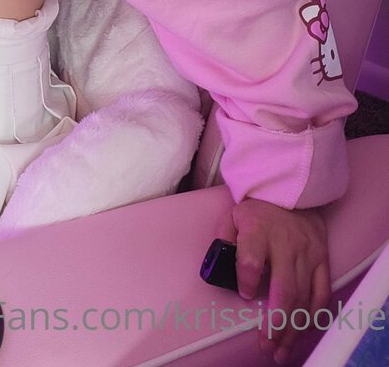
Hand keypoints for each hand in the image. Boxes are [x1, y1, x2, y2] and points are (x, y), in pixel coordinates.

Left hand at [217, 198, 329, 363]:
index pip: (252, 259)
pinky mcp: (322, 259)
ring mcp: (307, 253)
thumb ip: (223, 239)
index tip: (245, 295)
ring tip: (281, 349)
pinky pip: (321, 292)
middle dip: (275, 323)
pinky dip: (314, 315)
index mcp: (258, 230)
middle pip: (283, 289)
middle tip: (266, 346)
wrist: (290, 188)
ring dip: (293, 328)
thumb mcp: (232, 215)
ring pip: (302, 297)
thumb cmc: (256, 207)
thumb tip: (216, 265)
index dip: (247, 280)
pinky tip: (304, 331)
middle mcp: (286, 244)